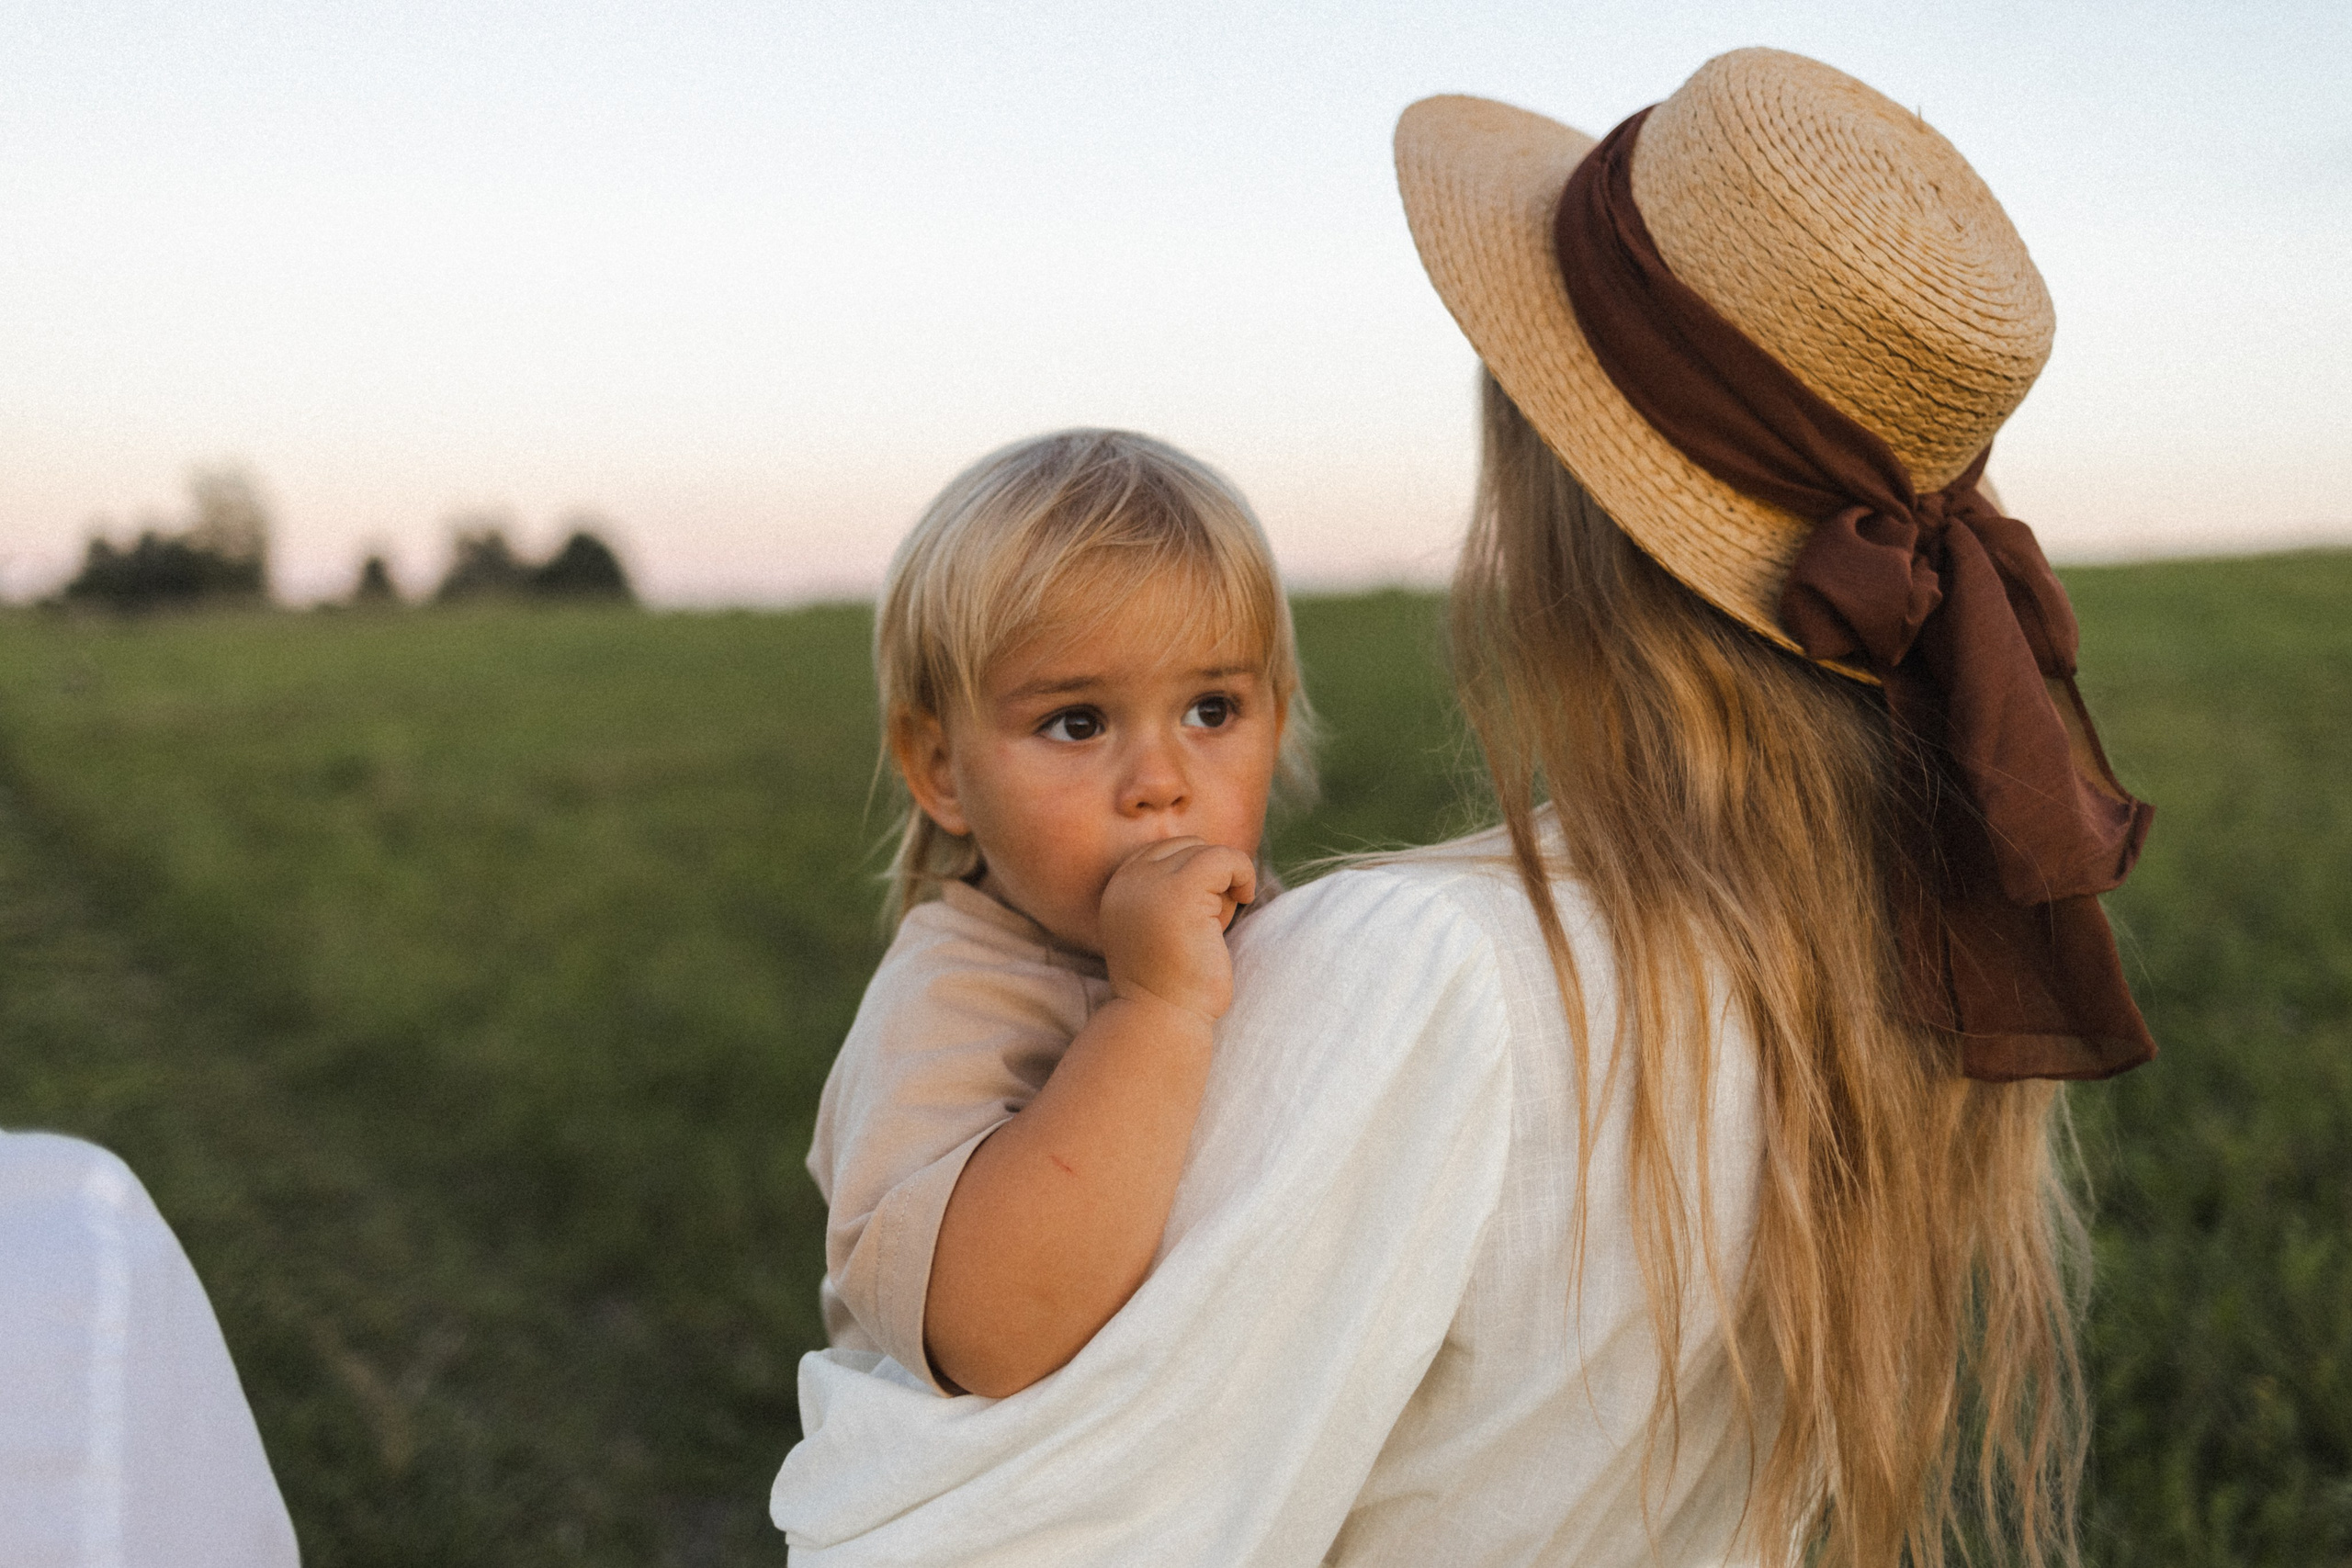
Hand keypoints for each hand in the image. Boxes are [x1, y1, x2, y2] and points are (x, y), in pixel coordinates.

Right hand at [1096, 837, 1255, 1021]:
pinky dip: (1244, 873)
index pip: (1166, 852)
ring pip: (1207, 852)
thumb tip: (1219, 861)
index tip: (1199, 917)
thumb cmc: (1171, 984)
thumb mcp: (1161, 927)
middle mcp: (1128, 878)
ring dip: (1225, 885)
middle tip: (1208, 925)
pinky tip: (1244, 900)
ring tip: (1214, 925)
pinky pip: (1225, 858)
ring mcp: (1151, 882)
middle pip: (1186, 847)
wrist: (1161, 1019)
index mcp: (1119, 887)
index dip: (1194, 878)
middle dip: (1209, 880)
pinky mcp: (1181, 891)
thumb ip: (1172, 893)